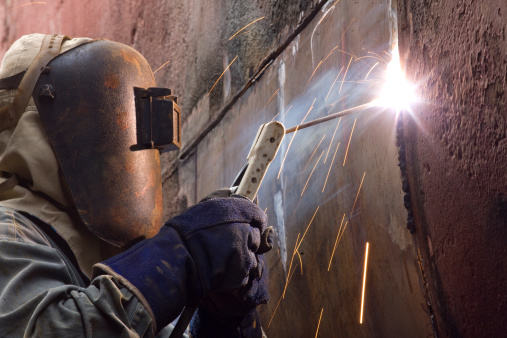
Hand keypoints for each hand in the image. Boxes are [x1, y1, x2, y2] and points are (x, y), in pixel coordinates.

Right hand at [96, 197, 267, 329]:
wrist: (171, 262)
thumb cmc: (181, 235)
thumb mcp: (202, 209)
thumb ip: (224, 204)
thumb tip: (236, 193)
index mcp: (233, 209)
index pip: (257, 214)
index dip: (253, 221)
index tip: (250, 225)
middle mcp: (242, 229)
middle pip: (256, 236)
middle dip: (246, 241)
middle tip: (225, 246)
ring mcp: (243, 251)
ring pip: (252, 256)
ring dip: (241, 259)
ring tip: (219, 259)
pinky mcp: (240, 272)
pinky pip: (245, 273)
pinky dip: (235, 274)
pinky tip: (219, 271)